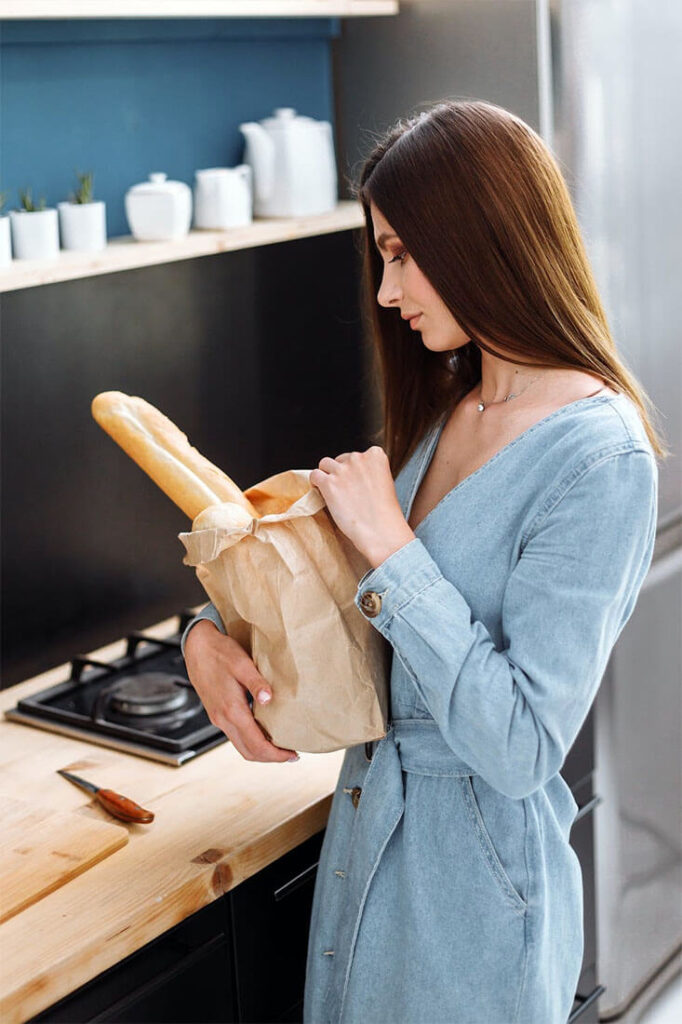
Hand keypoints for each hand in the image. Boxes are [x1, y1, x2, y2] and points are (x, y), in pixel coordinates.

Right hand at [184, 620, 298, 762]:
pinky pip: (235, 736)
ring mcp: (218, 718)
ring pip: (241, 746)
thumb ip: (256, 683)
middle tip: (291, 755)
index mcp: (231, 710)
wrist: (197, 647)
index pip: (256, 744)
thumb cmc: (220, 652)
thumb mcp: (242, 663)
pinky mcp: (217, 714)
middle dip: (270, 757)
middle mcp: (223, 719)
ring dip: (260, 751)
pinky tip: (263, 731)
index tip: (293, 754)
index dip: (276, 754)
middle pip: (248, 752)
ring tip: (280, 746)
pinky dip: (251, 741)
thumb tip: (269, 699)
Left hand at [309, 446, 415, 567]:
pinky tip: (321, 491)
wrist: (380, 530)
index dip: (354, 469)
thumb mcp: (385, 482)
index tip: (356, 482)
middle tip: (345, 490)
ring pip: (325, 464)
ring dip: (327, 475)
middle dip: (341, 472)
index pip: (358, 455)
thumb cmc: (385, 513)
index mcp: (376, 455)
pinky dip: (315, 482)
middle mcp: (358, 458)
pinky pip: (314, 475)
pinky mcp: (329, 483)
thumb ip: (370, 472)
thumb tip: (354, 475)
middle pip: (340, 459)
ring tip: (331, 490)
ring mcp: (342, 470)